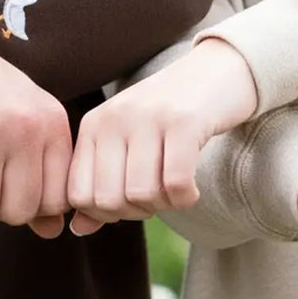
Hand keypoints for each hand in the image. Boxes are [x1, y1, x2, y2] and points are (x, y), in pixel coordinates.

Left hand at [66, 37, 257, 232]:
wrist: (219, 69)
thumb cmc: (169, 115)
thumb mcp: (128, 144)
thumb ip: (101, 185)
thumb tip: (79, 229)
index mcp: (94, 124)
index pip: (78, 195)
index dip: (105, 214)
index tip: (131, 201)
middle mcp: (115, 117)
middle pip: (109, 201)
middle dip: (136, 212)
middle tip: (157, 197)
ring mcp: (149, 117)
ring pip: (141, 195)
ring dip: (164, 206)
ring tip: (176, 190)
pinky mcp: (185, 121)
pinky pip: (176, 184)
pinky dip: (186, 199)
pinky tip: (193, 189)